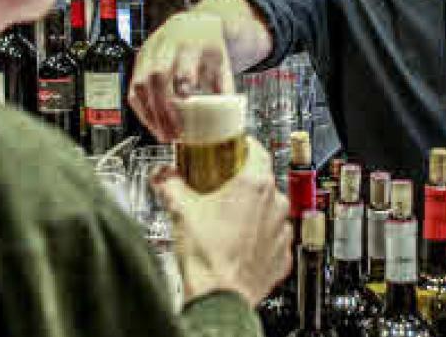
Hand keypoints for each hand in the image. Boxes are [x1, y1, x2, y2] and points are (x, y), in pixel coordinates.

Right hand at [128, 12, 235, 141]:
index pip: (183, 66)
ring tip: (163, 134)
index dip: (183, 89)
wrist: (193, 24)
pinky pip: (133, 88)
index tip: (188, 111)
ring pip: (140, 84)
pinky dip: (141, 109)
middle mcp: (167, 46)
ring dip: (150, 114)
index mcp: (192, 44)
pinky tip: (152, 124)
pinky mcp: (140, 61)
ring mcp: (150, 52)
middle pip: (157, 76)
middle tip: (173, 134)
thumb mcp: (222, 62)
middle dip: (163, 109)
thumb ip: (224, 87)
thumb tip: (229, 118)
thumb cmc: (208, 46)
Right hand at [153, 138, 291, 306]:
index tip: (231, 150)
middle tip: (219, 190)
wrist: (219, 298)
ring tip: (226, 222)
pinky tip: (238, 244)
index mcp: (254, 185)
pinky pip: (273, 238)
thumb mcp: (180, 210)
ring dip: (252, 213)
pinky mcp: (282, 255)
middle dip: (241, 183)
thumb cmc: (207, 257)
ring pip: (269, 210)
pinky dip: (259, 239)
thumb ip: (170, 184)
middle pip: (261, 181)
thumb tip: (163, 176)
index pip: (256, 150)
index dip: (242, 147)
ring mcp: (281, 230)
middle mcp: (274, 204)